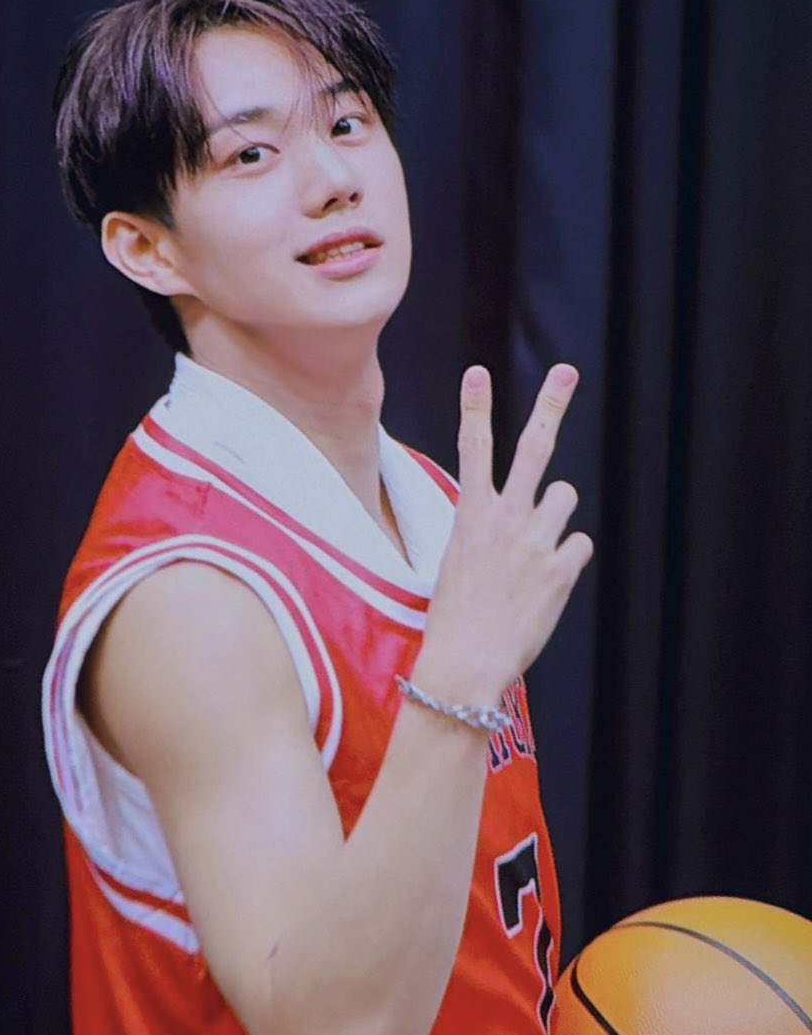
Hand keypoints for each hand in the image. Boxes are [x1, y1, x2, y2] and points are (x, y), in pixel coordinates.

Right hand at [418, 362, 592, 701]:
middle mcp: (505, 518)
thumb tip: (518, 520)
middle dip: (550, 405)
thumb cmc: (455, 619)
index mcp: (471, 516)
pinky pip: (578, 545)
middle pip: (534, 448)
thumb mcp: (457, 564)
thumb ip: (485, 532)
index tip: (478, 373)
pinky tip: (545, 585)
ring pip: (565, 497)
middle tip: (565, 372)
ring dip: (557, 516)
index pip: (472, 449)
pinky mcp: (561, 567)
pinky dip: (566, 561)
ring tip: (537, 550)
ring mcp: (536, 540)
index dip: (476, 407)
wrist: (466, 661)